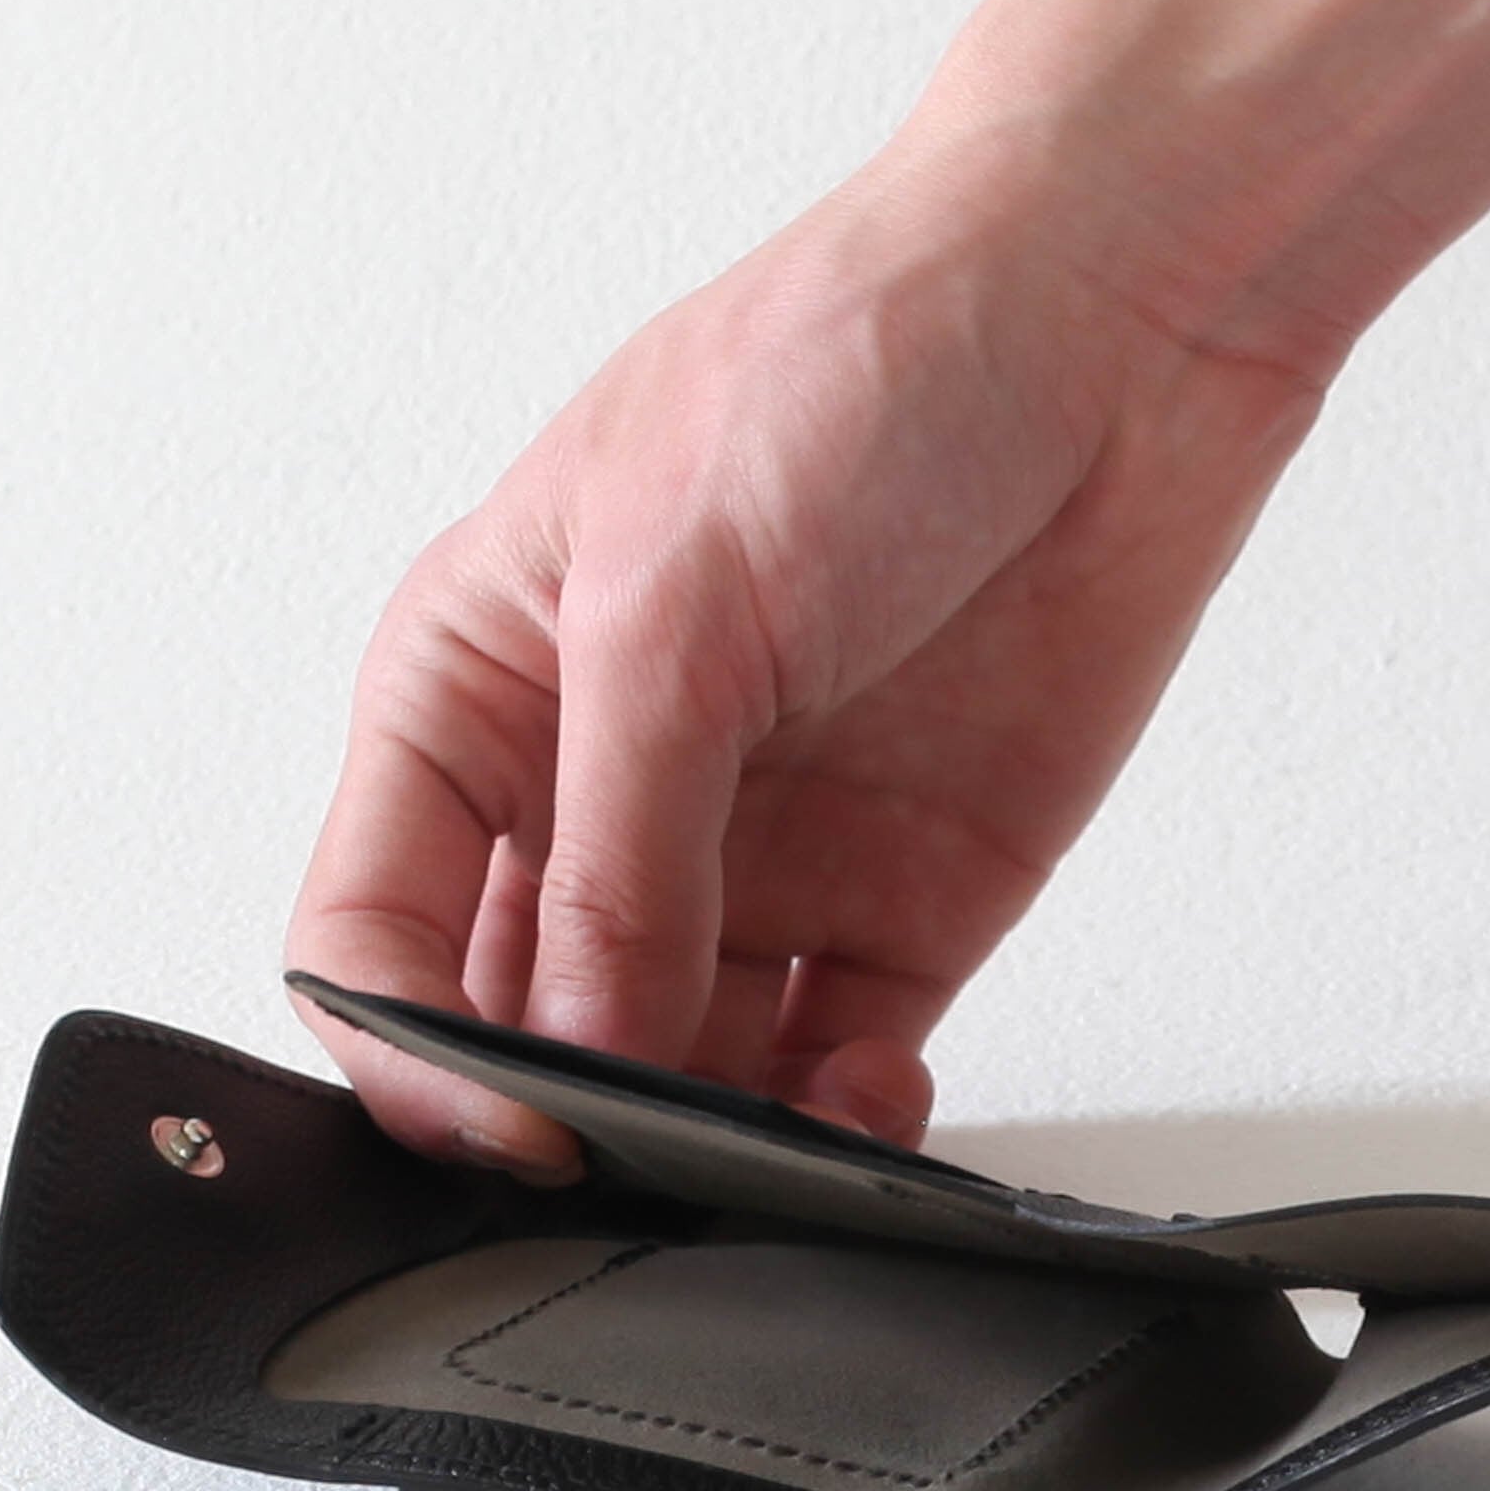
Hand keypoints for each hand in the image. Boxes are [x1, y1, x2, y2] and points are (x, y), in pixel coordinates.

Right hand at [285, 148, 1317, 1167]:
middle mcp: (603, 792)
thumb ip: (617, 854)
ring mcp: (753, 856)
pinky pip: (836, 1065)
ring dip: (711, 1141)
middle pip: (527, 1028)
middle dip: (564, 1119)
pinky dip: (843, 1119)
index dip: (408, 1054)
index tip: (501, 1130)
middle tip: (628, 1172)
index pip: (373, 932)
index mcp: (479, 695)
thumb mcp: (675, 604)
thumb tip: (573, 1056)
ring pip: (683, 1074)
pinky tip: (866, 1101)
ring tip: (760, 1151)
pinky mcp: (901, 901)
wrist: (1116, 319)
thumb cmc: (858, 366)